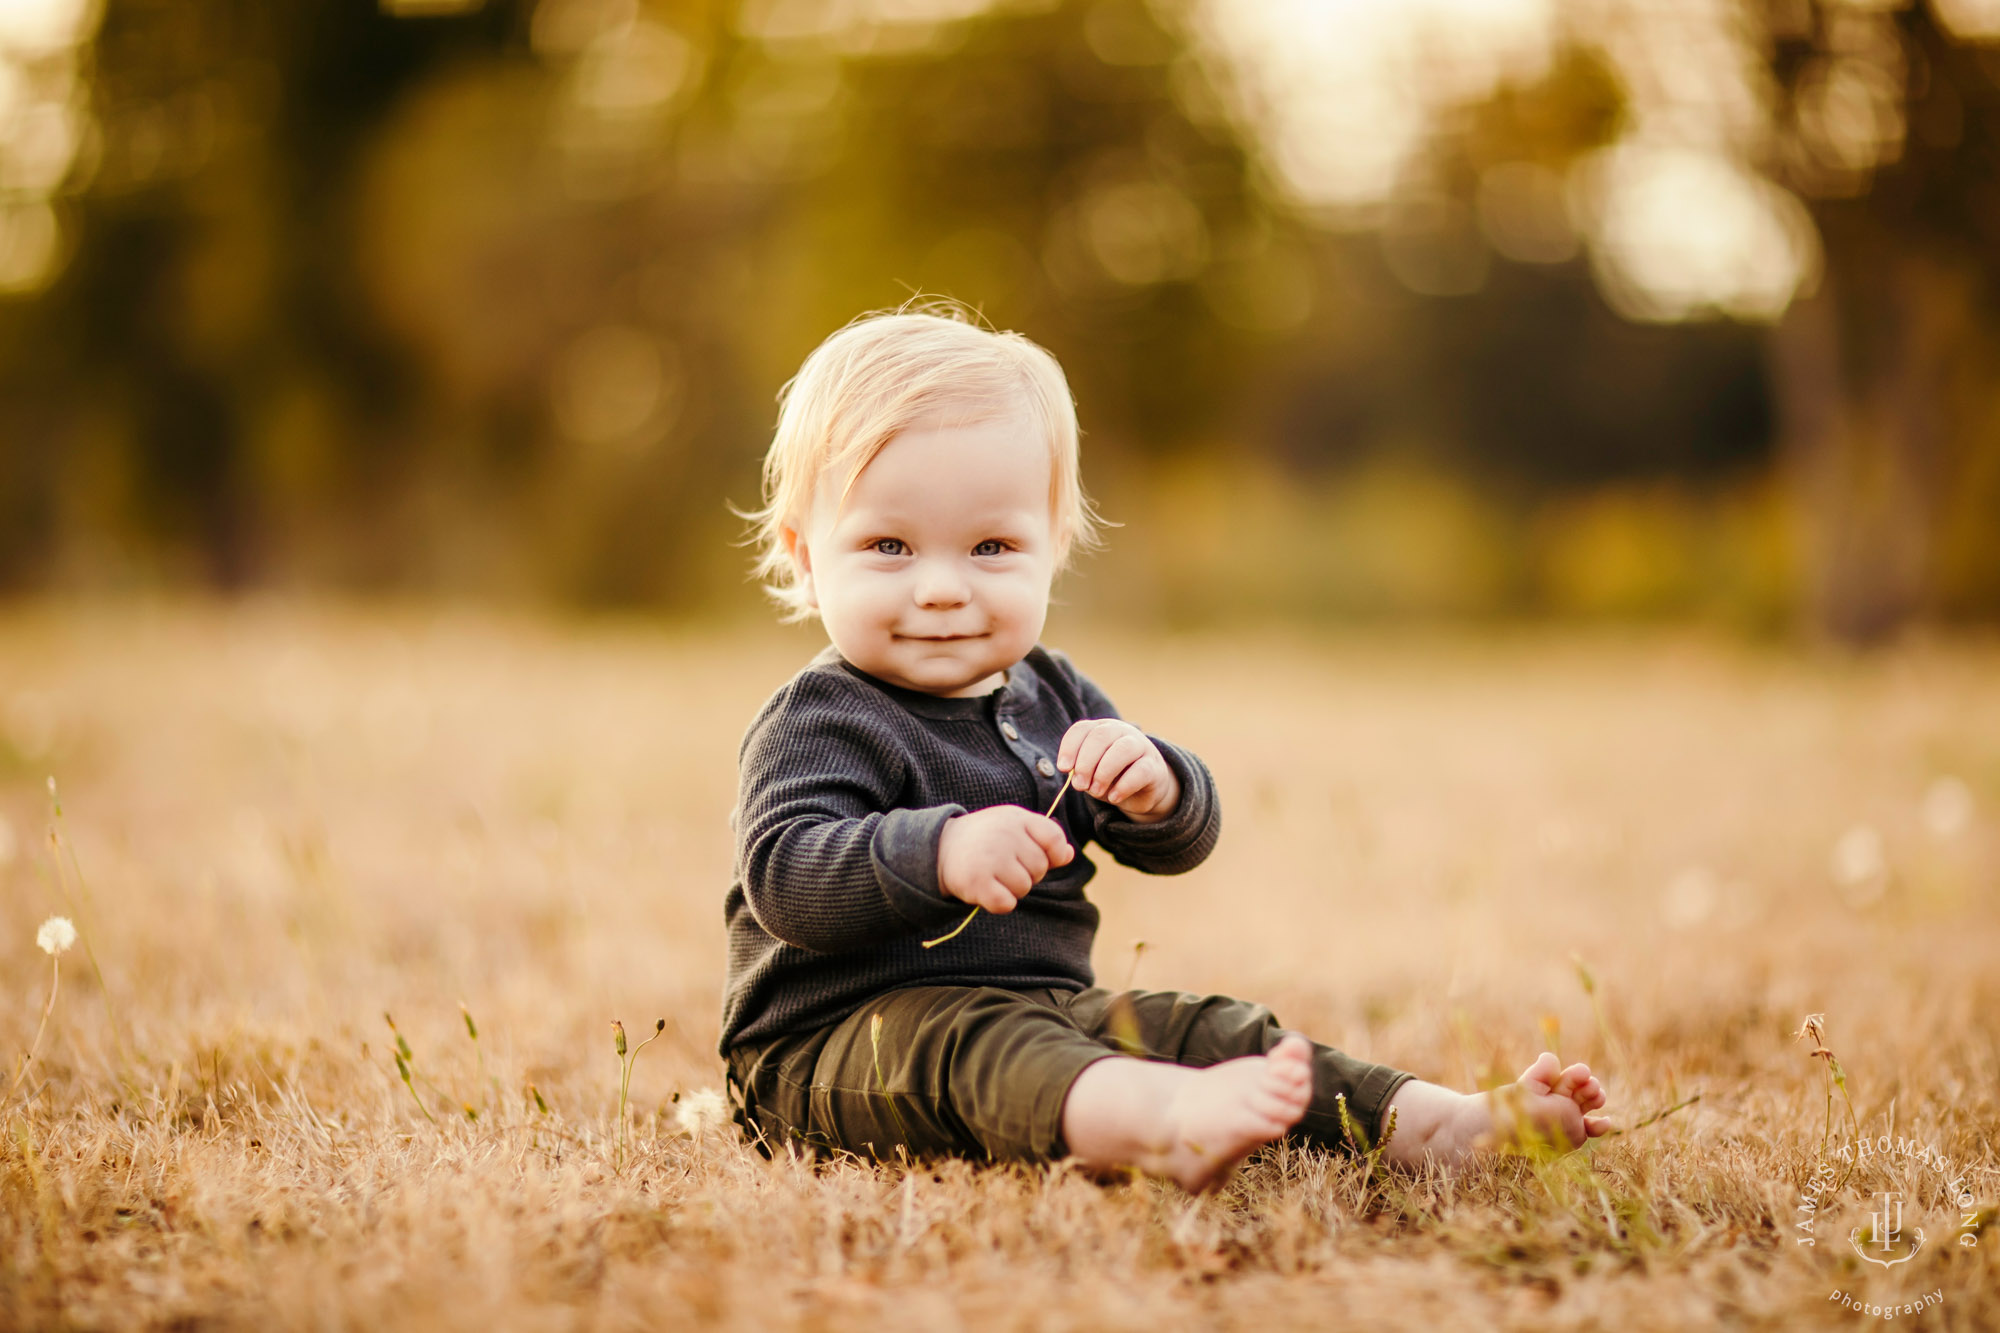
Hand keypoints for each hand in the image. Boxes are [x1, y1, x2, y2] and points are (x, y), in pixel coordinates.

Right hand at [937, 805, 1073, 914]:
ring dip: (1012, 888)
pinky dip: (998, 902)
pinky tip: (986, 888)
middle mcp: (1004, 835)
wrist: (941, 848)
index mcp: (1017, 818)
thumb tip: (1068, 855)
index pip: (1055, 840)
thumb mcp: (1015, 828)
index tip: (1033, 854)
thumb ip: (1045, 839)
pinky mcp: (976, 882)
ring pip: (1024, 888)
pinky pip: (1007, 904)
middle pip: (1040, 869)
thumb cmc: (986, 839)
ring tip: (993, 874)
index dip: (1052, 855)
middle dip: (1026, 873)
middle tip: (1004, 864)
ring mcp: (990, 858)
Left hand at [1057, 718, 1180, 823]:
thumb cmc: (1111, 777)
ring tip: (1095, 791)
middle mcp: (1121, 731)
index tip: (1064, 768)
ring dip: (1104, 772)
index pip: (1082, 729)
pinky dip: (1124, 786)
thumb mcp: (1091, 773)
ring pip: (1123, 749)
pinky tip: (1114, 797)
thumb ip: (1081, 771)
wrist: (1143, 790)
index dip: (1069, 747)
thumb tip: (1074, 777)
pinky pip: (1140, 771)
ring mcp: (1140, 746)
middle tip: (1079, 785)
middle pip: (1101, 736)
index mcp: (1101, 729)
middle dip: (1085, 763)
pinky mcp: (1154, 766)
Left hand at [1507, 1051, 1611, 1146]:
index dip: (1578, 1074)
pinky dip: (1602, 1125)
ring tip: (1596, 1097)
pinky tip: (1604, 1121)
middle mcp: (1563, 1099)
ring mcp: (1571, 1115)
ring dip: (1597, 1097)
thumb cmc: (1517, 1110)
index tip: (1583, 1072)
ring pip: (1591, 1102)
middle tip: (1590, 1086)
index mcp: (1551, 1085)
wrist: (1511, 1136)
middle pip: (1583, 1088)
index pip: (1570, 1077)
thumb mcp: (1527, 1088)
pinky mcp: (1577, 1132)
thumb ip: (1540, 1073)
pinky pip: (1593, 1128)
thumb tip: (1550, 1057)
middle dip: (1590, 1085)